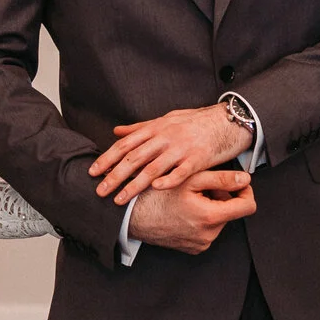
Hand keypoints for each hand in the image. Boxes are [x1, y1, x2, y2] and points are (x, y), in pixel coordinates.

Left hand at [90, 104, 253, 201]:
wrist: (227, 121)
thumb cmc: (194, 122)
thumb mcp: (165, 120)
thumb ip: (140, 127)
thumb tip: (116, 131)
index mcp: (155, 128)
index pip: (125, 144)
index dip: (107, 158)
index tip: (93, 172)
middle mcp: (165, 137)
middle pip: (134, 158)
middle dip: (114, 176)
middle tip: (100, 191)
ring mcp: (181, 148)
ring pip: (152, 168)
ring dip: (134, 185)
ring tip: (120, 200)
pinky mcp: (198, 159)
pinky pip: (180, 172)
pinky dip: (167, 181)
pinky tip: (155, 190)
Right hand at [124, 169, 255, 254]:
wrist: (131, 216)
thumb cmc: (156, 194)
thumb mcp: (190, 180)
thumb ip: (222, 179)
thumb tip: (246, 179)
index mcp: (211, 217)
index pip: (248, 206)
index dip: (246, 191)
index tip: (236, 183)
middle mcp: (209, 236)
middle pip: (231, 212)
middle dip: (221, 197)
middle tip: (200, 187)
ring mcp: (201, 245)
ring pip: (219, 220)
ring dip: (210, 207)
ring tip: (188, 199)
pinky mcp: (193, 249)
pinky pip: (207, 231)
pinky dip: (201, 219)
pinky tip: (184, 211)